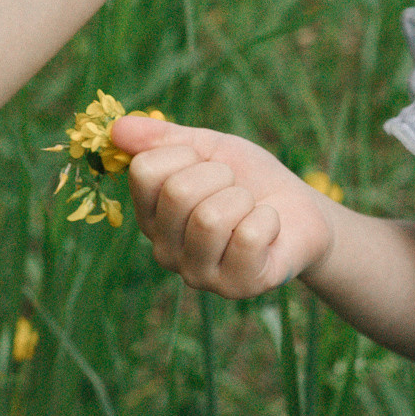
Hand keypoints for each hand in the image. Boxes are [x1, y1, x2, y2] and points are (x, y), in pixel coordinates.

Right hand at [110, 115, 336, 297]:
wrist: (300, 211)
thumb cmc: (249, 179)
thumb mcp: (208, 147)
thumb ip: (162, 138)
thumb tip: (114, 128)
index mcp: (150, 214)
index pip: (145, 169)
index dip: (186, 154)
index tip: (206, 164)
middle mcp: (164, 250)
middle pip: (177, 192)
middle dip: (220, 175)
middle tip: (234, 188)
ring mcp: (198, 274)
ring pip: (210, 218)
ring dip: (243, 199)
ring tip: (250, 209)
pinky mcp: (236, 286)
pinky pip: (248, 237)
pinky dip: (268, 220)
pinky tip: (269, 229)